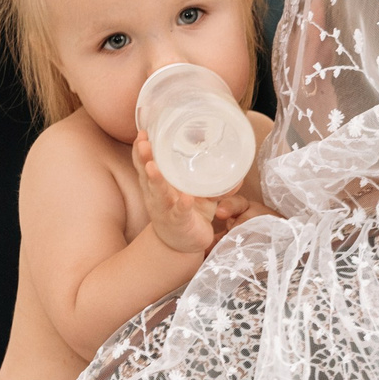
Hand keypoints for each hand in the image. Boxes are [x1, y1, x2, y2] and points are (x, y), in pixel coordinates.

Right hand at [134, 133, 224, 255]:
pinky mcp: (179, 223)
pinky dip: (183, 206)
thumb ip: (213, 181)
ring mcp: (166, 210)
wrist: (181, 246)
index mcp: (158, 185)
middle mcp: (157, 196)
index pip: (145, 164)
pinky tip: (186, 199)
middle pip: (147, 175)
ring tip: (153, 166)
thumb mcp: (198, 194)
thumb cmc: (187, 213)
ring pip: (159, 193)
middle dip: (144, 159)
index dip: (141, 150)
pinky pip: (180, 214)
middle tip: (142, 143)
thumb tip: (237, 169)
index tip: (141, 133)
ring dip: (156, 179)